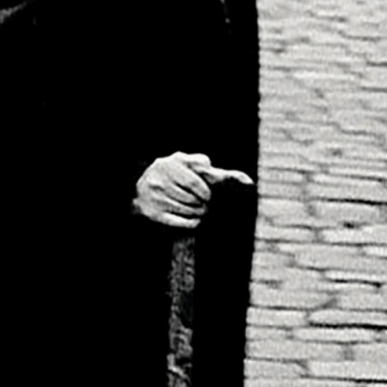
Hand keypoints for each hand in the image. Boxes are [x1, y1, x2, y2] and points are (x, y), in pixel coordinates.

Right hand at [133, 152, 249, 229]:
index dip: (206, 192)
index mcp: (172, 163)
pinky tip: (194, 220)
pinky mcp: (153, 214)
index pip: (196, 183)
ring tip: (198, 210)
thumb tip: (249, 181)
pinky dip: (192, 223)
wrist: (137, 186)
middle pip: (194, 200)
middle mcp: (161, 180)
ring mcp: (156, 198)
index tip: (208, 195)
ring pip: (189, 212)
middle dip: (203, 204)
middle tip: (204, 204)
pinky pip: (181, 223)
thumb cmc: (174, 173)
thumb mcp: (191, 165)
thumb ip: (217, 172)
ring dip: (199, 214)